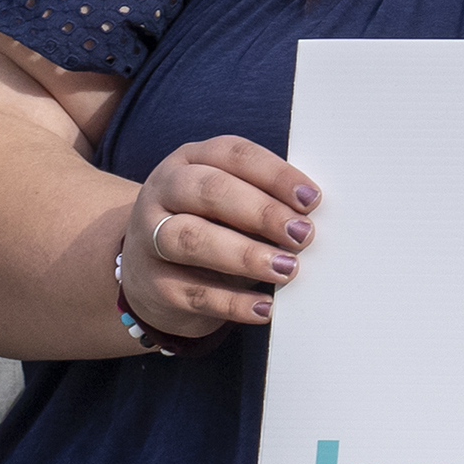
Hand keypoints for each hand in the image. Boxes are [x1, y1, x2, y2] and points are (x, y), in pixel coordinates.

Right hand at [114, 133, 315, 344]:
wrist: (149, 268)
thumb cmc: (211, 223)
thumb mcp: (233, 201)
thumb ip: (267, 199)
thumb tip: (314, 215)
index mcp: (191, 160)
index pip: (234, 155)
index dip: (275, 175)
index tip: (311, 199)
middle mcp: (163, 192)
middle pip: (209, 191)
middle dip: (262, 212)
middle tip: (302, 234)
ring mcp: (148, 238)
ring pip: (192, 240)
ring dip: (245, 255)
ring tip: (287, 268)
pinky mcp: (151, 284)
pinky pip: (192, 292)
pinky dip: (232, 302)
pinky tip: (265, 307)